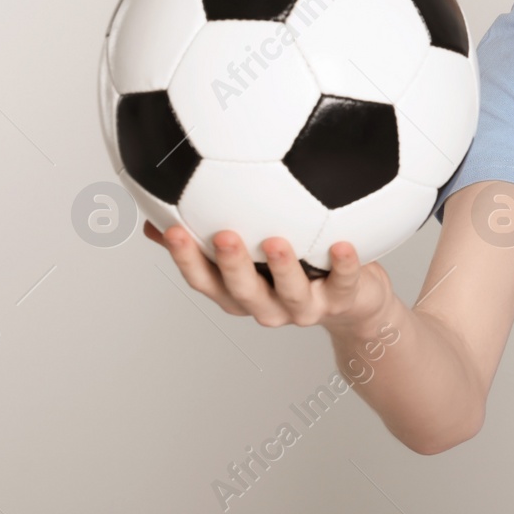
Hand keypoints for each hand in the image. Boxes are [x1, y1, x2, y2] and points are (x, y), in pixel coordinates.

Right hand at [146, 220, 392, 331]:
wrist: (355, 302)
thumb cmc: (297, 266)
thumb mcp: (252, 254)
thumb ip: (209, 234)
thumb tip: (158, 207)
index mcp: (239, 291)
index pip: (204, 280)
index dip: (186, 259)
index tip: (171, 230)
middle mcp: (267, 305)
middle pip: (242, 291)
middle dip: (230, 265)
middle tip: (223, 236)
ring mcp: (304, 306)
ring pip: (290, 292)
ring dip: (282, 268)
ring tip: (276, 242)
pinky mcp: (342, 299)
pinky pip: (343, 282)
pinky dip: (344, 265)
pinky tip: (342, 244)